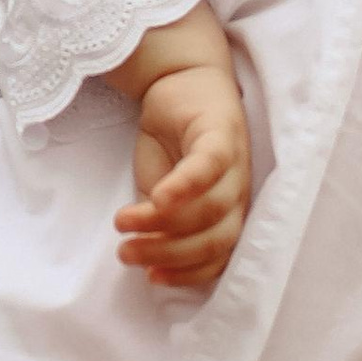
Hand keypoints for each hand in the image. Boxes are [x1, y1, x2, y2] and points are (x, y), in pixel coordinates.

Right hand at [115, 64, 251, 291]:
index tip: (151, 278)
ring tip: (122, 223)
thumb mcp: (163, 192)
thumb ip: (161, 224)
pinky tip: (156, 197)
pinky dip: (185, 188)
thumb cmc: (176, 145)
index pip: (219, 256)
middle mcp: (239, 193)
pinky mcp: (222, 134)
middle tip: (127, 254)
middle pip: (217, 238)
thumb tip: (147, 261)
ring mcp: (236, 164)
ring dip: (161, 224)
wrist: (183, 82)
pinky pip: (209, 167)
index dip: (188, 274)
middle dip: (170, 254)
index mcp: (229, 213)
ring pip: (210, 209)